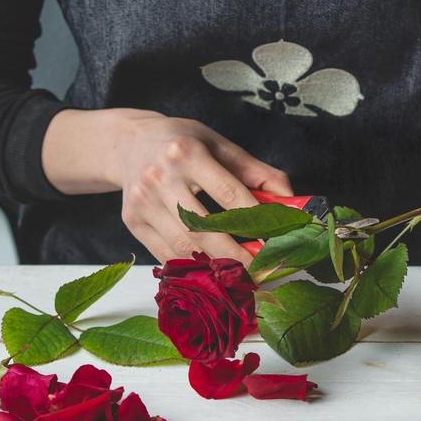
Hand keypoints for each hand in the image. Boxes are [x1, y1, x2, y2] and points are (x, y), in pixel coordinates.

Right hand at [42, 108, 291, 263]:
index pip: (229, 194)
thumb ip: (257, 173)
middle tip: (262, 274)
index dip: (256, 223)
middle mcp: (161, 177)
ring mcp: (143, 201)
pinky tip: (212, 273)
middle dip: (237, 256)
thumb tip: (291, 202)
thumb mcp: (220, 145)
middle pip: (205, 228)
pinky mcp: (133, 221)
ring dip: (215, 267)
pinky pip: (166, 254)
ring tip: (241, 278)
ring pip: (184, 245)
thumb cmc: (183, 143)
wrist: (129, 143)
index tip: (277, 243)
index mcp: (188, 153)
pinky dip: (192, 267)